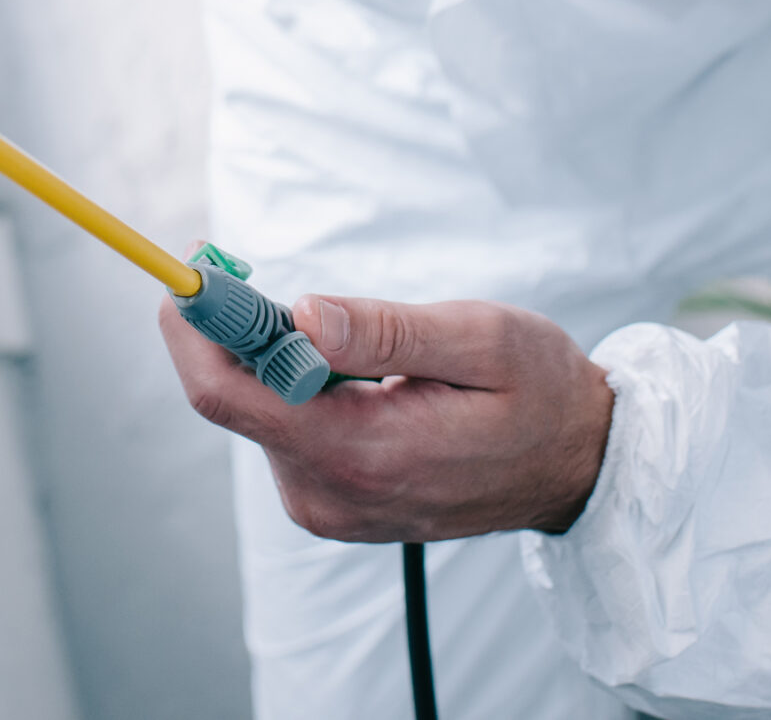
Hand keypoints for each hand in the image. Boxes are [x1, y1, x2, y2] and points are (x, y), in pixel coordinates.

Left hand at [158, 290, 611, 540]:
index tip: (195, 265)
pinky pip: (284, 432)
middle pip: (233, 399)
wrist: (577, 466)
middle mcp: (327, 493)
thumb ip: (387, 331)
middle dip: (233, 329)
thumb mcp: (482, 339)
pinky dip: (294, 387)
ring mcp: (327, 505)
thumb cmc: (539, 391)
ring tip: (346, 334)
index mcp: (360, 452)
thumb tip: (299, 314)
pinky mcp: (331, 501)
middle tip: (250, 271)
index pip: (225, 394)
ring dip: (273, 357)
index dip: (194, 324)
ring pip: (257, 412)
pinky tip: (351, 371)